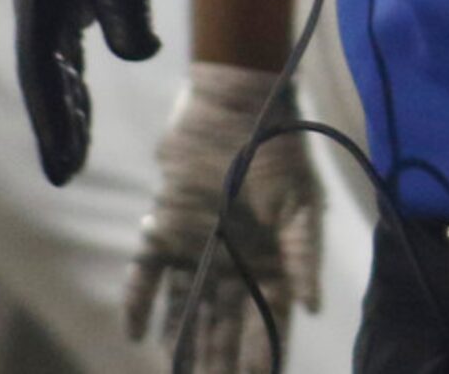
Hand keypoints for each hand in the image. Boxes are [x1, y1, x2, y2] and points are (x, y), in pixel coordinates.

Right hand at [11, 0, 189, 185]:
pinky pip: (70, 41)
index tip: (61, 168)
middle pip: (42, 70)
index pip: (39, 68)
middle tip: (66, 172)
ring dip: (66, 101)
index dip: (50, 119)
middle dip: (54, 121)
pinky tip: (84, 98)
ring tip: (75, 150)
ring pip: (55, 59)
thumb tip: (138, 54)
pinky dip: (76, 74)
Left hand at [123, 63, 322, 372]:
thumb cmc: (275, 148)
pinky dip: (139, 303)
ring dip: (181, 345)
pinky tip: (136, 334)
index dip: (262, 354)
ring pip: (186, 310)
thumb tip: (312, 308)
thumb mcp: (299, 202)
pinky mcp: (163, 227)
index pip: (265, 320)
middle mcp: (231, 262)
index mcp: (268, 260)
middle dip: (219, 362)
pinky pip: (147, 275)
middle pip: (222, 325)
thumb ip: (303, 254)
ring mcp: (194, 248)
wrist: (236, 100)